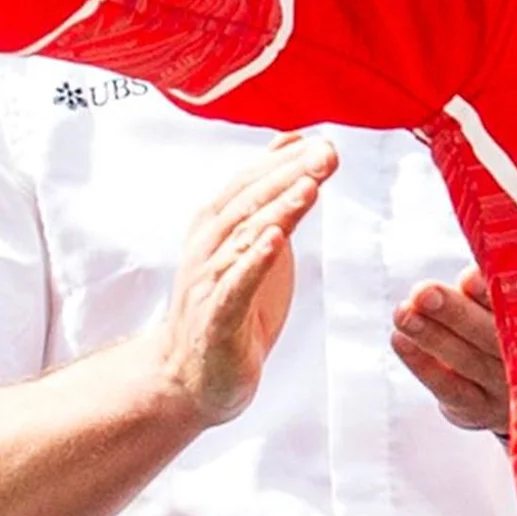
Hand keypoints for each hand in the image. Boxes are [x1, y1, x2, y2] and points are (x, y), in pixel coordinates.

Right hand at [152, 133, 334, 426]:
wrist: (190, 375)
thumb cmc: (227, 301)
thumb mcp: (251, 239)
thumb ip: (269, 192)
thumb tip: (294, 141)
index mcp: (216, 224)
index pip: (250, 181)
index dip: (285, 160)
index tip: (324, 141)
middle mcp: (208, 246)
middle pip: (249, 202)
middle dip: (289, 175)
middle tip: (326, 154)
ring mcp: (209, 283)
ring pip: (243, 238)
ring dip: (277, 210)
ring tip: (308, 187)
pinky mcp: (217, 320)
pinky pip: (235, 287)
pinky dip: (253, 262)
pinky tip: (273, 241)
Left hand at [391, 267, 507, 432]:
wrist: (513, 392)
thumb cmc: (502, 331)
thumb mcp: (503, 306)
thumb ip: (488, 291)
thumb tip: (468, 279)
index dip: (491, 292)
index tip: (467, 278)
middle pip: (491, 334)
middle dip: (455, 312)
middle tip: (423, 293)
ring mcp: (504, 386)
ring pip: (467, 360)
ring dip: (431, 335)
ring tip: (403, 314)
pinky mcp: (478, 408)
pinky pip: (449, 388)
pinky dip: (422, 364)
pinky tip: (401, 341)